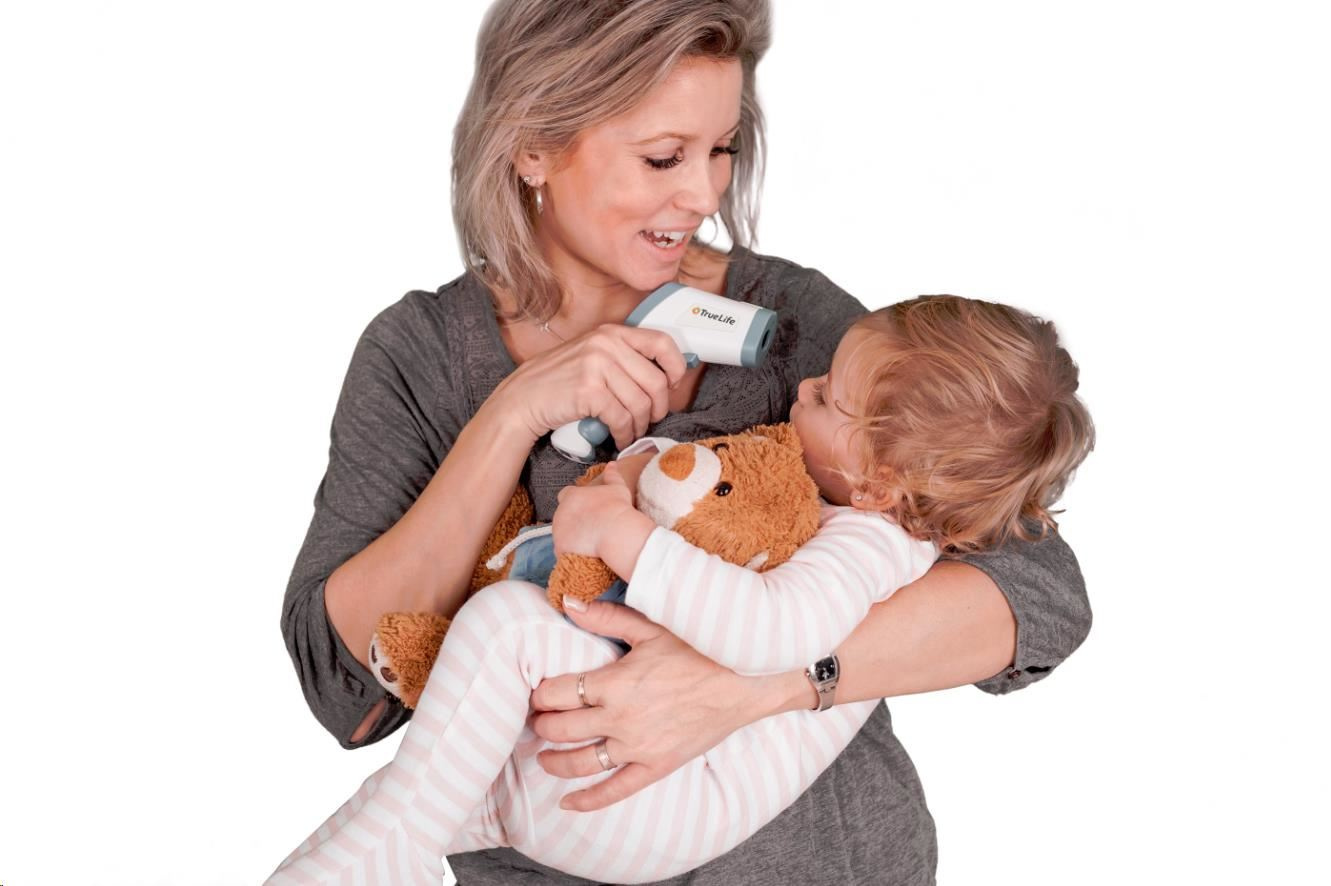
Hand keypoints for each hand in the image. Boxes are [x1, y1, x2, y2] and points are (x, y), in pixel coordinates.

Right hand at [488, 325, 687, 448]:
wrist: (523, 398)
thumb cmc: (559, 381)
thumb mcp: (593, 356)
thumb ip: (624, 358)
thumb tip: (666, 376)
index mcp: (612, 332)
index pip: (662, 342)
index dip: (676, 366)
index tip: (674, 384)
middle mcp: (606, 344)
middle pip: (656, 381)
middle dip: (659, 407)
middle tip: (652, 418)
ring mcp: (597, 366)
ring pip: (641, 404)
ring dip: (640, 425)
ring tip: (632, 431)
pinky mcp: (589, 391)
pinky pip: (622, 419)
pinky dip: (625, 434)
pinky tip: (619, 438)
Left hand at [529, 601, 756, 811]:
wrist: (743, 684)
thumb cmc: (698, 650)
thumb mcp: (652, 627)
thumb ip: (605, 616)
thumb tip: (567, 602)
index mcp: (614, 683)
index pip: (556, 692)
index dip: (540, 692)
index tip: (537, 691)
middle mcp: (620, 719)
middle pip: (560, 729)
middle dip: (541, 724)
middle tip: (537, 719)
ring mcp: (637, 748)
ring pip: (579, 763)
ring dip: (553, 760)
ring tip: (543, 754)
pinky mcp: (655, 767)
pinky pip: (614, 791)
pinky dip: (587, 801)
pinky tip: (566, 803)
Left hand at [552, 462, 636, 556]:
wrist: (616, 532)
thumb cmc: (618, 508)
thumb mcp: (617, 487)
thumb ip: (612, 474)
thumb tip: (612, 464)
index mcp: (571, 496)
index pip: (566, 495)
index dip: (575, 502)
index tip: (587, 508)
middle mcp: (560, 512)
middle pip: (563, 516)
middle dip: (573, 520)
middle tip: (590, 526)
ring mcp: (558, 531)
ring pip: (562, 534)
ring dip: (572, 537)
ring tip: (590, 541)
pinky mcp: (560, 548)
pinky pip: (563, 551)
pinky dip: (571, 552)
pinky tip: (585, 553)